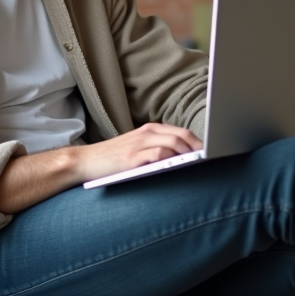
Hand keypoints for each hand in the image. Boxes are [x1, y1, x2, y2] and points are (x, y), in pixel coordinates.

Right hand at [73, 123, 202, 182]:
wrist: (85, 161)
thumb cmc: (113, 158)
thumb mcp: (137, 147)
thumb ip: (157, 148)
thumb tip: (184, 158)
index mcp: (150, 130)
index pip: (181, 131)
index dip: (197, 140)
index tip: (209, 151)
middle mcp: (146, 133)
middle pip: (182, 135)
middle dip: (198, 147)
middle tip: (209, 158)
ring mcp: (139, 144)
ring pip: (173, 143)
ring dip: (188, 153)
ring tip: (199, 162)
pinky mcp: (133, 157)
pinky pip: (158, 154)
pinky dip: (171, 159)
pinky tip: (178, 165)